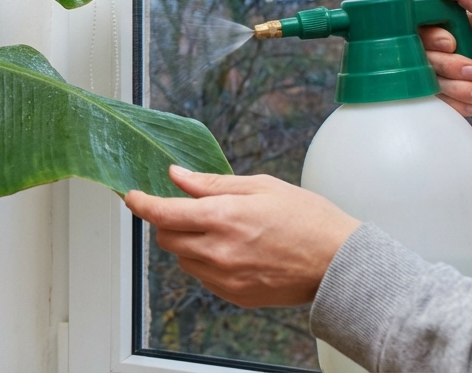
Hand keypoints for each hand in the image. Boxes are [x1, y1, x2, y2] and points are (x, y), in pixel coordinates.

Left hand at [124, 166, 358, 307]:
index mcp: (223, 217)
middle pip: (166, 238)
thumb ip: (211, 183)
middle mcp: (218, 250)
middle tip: (188, 209)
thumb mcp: (260, 186)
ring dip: (187, 243)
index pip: (163, 213)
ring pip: (183, 259)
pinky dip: (206, 262)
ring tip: (219, 230)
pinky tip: (232, 251)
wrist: (339, 264)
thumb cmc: (308, 220)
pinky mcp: (234, 295)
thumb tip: (177, 176)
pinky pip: (203, 277)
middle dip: (168, 221)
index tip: (132, 196)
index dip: (141, 203)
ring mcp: (225, 277)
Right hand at [417, 0, 471, 124]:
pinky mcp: (445, 93)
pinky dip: (462, 98)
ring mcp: (441, 70)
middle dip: (449, 63)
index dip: (430, 35)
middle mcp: (440, 44)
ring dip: (459, 83)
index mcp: (448, 21)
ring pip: (429, 77)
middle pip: (419, 53)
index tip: (450, 42)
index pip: (417, 22)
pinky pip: (437, 97)